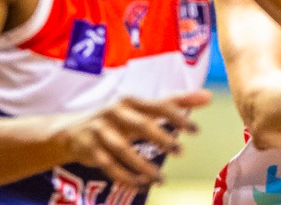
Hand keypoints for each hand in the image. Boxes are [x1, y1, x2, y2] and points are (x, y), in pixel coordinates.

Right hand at [57, 89, 210, 186]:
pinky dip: (125, 176)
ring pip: (123, 149)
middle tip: (181, 151)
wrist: (72, 131)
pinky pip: (109, 165)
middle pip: (141, 125)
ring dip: (143, 165)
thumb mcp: (144, 108)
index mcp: (131, 100)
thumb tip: (208, 96)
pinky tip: (141, 184)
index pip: (159, 106)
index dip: (178, 117)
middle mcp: (115, 112)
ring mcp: (101, 131)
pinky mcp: (90, 150)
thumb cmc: (118, 118)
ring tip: (161, 179)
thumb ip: (175, 103)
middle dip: (161, 138)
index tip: (196, 131)